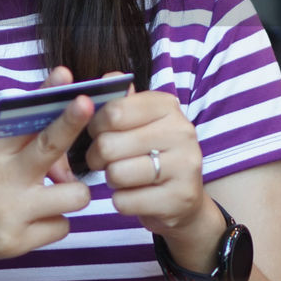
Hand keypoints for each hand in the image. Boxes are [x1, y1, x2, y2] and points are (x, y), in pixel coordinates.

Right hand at [0, 68, 93, 276]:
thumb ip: (21, 147)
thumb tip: (67, 155)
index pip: (27, 117)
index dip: (47, 95)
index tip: (65, 75)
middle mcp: (3, 177)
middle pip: (49, 147)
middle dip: (71, 123)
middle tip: (87, 103)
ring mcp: (11, 211)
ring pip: (75, 196)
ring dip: (72, 194)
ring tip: (50, 196)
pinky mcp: (16, 242)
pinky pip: (62, 227)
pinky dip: (52, 223)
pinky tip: (30, 221)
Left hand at [85, 74, 216, 251]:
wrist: (183, 199)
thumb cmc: (149, 153)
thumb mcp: (138, 121)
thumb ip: (119, 99)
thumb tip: (107, 78)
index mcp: (167, 106)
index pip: (113, 111)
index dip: (94, 125)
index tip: (98, 132)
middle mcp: (181, 132)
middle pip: (108, 145)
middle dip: (97, 156)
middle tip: (105, 160)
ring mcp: (185, 166)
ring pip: (115, 174)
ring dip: (111, 179)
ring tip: (124, 176)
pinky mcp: (179, 199)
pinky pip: (124, 202)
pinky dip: (122, 201)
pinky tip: (136, 195)